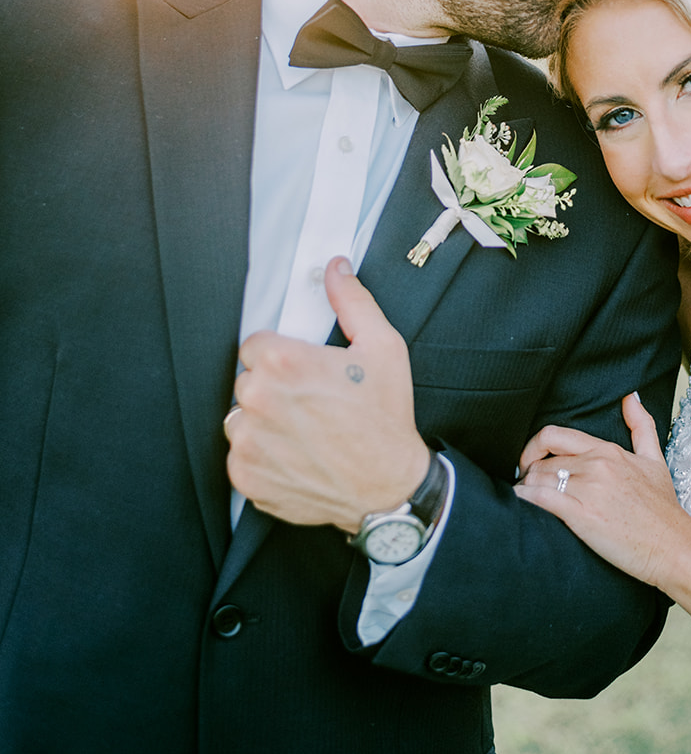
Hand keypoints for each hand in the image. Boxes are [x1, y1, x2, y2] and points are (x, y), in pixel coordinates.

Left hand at [226, 257, 429, 530]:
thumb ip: (352, 301)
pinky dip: (262, 457)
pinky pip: (240, 456)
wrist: (388, 486)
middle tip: (309, 402)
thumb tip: (335, 267)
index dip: (281, 356)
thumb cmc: (385, 417)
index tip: (303, 372)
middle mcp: (258, 401)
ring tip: (302, 431)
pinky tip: (295, 455)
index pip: (254, 345)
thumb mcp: (383, 347)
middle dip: (272, 388)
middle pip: (246, 381)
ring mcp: (249, 442)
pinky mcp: (246, 476)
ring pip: (240, 419)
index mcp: (283, 363)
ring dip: (262, 422)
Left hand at [515, 393, 687, 587]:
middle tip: (525, 485)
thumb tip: (630, 397)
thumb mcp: (655, 459)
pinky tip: (521, 505)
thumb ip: (641, 425)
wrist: (674, 547)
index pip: (555, 435)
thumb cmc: (663, 509)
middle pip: (543, 460)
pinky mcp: (582, 515)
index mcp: (607, 450)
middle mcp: (596, 465)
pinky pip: (542, 499)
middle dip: (528, 473)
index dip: (533, 447)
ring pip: (538, 478)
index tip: (528, 461)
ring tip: (523, 499)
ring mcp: (589, 489)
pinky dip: (525, 500)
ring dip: (526, 488)